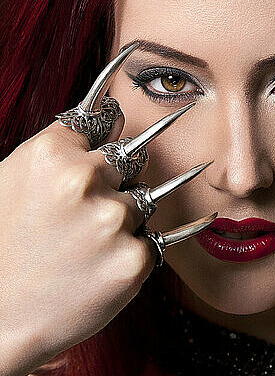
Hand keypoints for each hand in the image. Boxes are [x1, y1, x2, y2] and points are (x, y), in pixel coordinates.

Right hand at [0, 45, 215, 375]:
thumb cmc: (4, 244)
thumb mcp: (16, 179)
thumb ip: (65, 147)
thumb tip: (114, 115)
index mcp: (53, 152)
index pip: (106, 120)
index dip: (105, 137)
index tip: (117, 131)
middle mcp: (87, 179)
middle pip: (133, 157)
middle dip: (118, 179)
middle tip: (86, 213)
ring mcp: (115, 220)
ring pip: (147, 199)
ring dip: (128, 217)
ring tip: (85, 247)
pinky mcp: (136, 260)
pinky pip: (158, 238)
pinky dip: (140, 247)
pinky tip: (116, 256)